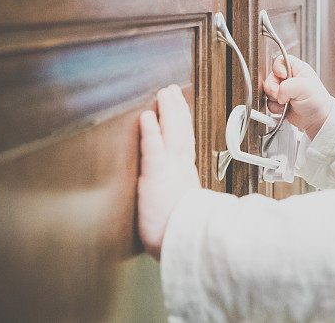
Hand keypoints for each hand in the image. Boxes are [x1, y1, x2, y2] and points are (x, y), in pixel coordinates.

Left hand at [137, 85, 200, 259]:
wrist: (187, 243)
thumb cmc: (182, 233)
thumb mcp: (186, 211)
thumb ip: (183, 199)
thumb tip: (186, 200)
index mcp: (185, 175)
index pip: (184, 142)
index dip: (182, 123)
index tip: (180, 107)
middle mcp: (180, 168)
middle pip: (181, 131)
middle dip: (177, 109)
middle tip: (172, 91)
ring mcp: (169, 170)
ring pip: (171, 134)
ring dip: (167, 112)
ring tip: (163, 94)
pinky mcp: (156, 177)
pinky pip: (153, 149)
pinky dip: (151, 131)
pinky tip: (147, 116)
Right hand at [262, 55, 332, 139]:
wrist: (317, 119)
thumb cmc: (317, 101)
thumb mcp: (305, 88)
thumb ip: (287, 87)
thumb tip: (278, 93)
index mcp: (297, 69)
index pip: (280, 61)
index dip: (278, 68)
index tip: (283, 77)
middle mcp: (289, 78)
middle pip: (271, 77)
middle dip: (274, 88)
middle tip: (284, 95)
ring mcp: (283, 91)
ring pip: (268, 91)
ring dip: (275, 99)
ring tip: (287, 102)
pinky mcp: (280, 102)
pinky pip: (269, 103)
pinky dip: (275, 108)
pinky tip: (284, 109)